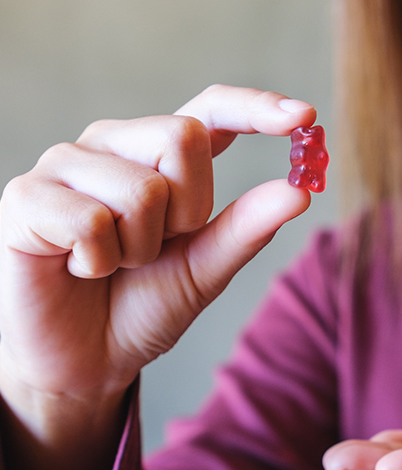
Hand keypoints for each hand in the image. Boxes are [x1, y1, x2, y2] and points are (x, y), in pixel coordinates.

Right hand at [0, 85, 315, 436]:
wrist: (89, 360)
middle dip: (189, 211)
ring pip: (142, 187)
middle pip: (182, 137)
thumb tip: (299, 192)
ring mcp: (66, 165)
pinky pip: (91, 221)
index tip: (306, 119)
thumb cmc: (144, 305)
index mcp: (159, 157)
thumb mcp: (206, 268)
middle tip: (158, 247)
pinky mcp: (25, 198)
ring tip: (115, 263)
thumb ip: (247, 228)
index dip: (256, 108)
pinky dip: (99, 261)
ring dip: (141, 247)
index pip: (209, 111)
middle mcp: (114, 146)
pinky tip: (80, 269)